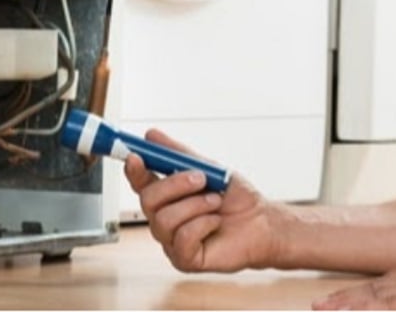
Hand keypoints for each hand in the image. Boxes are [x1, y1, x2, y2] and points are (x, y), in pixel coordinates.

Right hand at [124, 128, 279, 272]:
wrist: (261, 221)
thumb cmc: (235, 197)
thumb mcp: (207, 167)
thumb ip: (178, 153)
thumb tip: (151, 134)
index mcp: (167, 196)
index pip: (140, 183)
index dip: (134, 170)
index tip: (135, 156)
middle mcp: (164, 218)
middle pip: (147, 200)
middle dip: (175, 184)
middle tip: (201, 178)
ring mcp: (172, 241)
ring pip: (164, 220)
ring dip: (196, 205)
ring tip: (215, 202)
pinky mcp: (184, 259)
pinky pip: (182, 239)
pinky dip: (204, 224)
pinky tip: (216, 222)